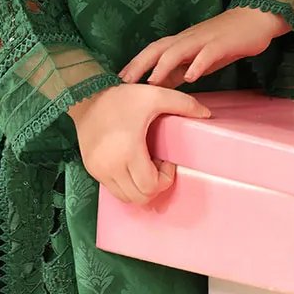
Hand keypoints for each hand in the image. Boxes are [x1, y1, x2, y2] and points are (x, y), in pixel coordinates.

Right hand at [67, 81, 211, 206]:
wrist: (86, 97)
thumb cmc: (122, 98)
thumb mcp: (155, 95)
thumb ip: (183, 103)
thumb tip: (207, 114)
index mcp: (128, 152)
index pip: (151, 187)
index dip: (165, 178)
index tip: (166, 160)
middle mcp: (111, 167)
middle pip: (140, 198)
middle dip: (155, 186)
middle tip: (157, 165)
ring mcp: (99, 171)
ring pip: (126, 198)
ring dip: (140, 188)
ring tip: (144, 166)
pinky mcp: (92, 170)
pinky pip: (114, 190)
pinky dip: (126, 184)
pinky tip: (131, 164)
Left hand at [118, 7, 289, 89]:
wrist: (255, 20)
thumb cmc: (225, 40)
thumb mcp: (198, 57)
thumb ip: (180, 70)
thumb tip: (159, 86)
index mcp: (181, 42)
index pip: (152, 52)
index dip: (134, 65)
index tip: (117, 81)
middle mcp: (188, 38)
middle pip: (158, 49)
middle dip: (139, 65)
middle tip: (124, 83)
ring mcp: (204, 39)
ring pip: (179, 50)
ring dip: (163, 66)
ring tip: (152, 82)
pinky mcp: (223, 43)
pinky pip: (208, 53)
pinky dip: (198, 64)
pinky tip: (192, 78)